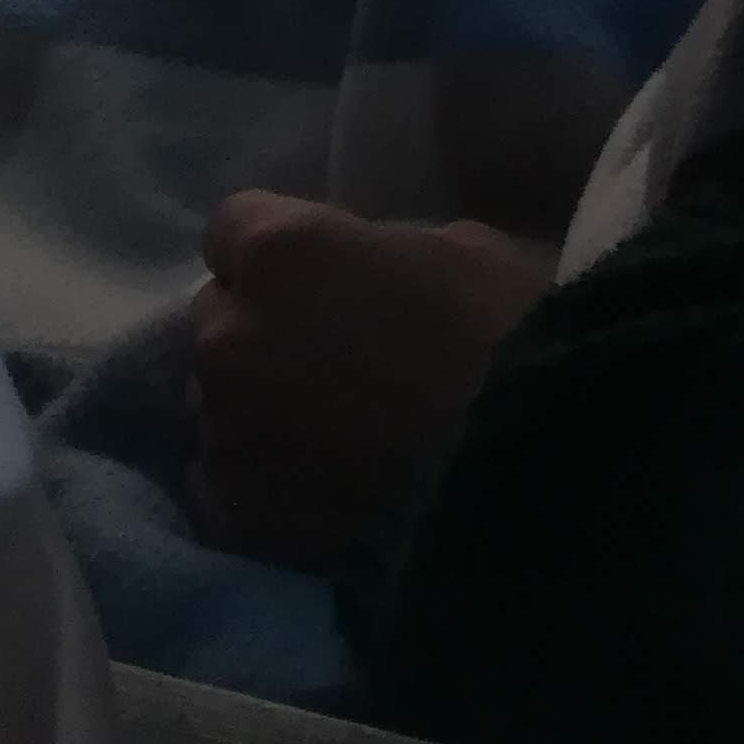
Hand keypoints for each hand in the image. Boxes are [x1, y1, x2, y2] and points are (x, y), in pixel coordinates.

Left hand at [186, 187, 554, 569]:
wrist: (526, 478)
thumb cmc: (508, 336)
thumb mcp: (456, 248)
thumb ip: (372, 255)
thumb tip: (356, 279)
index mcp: (281, 254)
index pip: (232, 225)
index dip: (281, 246)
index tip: (323, 270)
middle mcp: (228, 338)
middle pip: (218, 316)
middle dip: (261, 323)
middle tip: (331, 352)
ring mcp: (223, 436)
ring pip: (217, 402)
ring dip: (257, 402)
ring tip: (329, 428)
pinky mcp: (234, 518)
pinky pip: (224, 480)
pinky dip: (260, 475)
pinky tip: (316, 483)